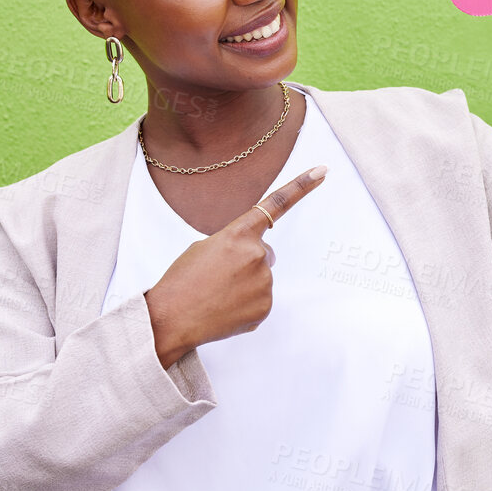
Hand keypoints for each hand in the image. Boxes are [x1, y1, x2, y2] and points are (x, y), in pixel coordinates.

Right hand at [143, 165, 327, 367]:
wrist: (169, 319)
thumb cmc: (181, 281)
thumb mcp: (204, 248)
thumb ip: (236, 244)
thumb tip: (260, 258)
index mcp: (238, 234)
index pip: (276, 204)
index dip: (301, 186)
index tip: (322, 171)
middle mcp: (257, 255)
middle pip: (263, 253)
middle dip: (246, 262)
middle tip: (218, 277)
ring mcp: (264, 282)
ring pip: (261, 278)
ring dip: (244, 284)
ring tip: (216, 294)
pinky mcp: (265, 307)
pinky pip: (260, 300)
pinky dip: (245, 304)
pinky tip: (224, 309)